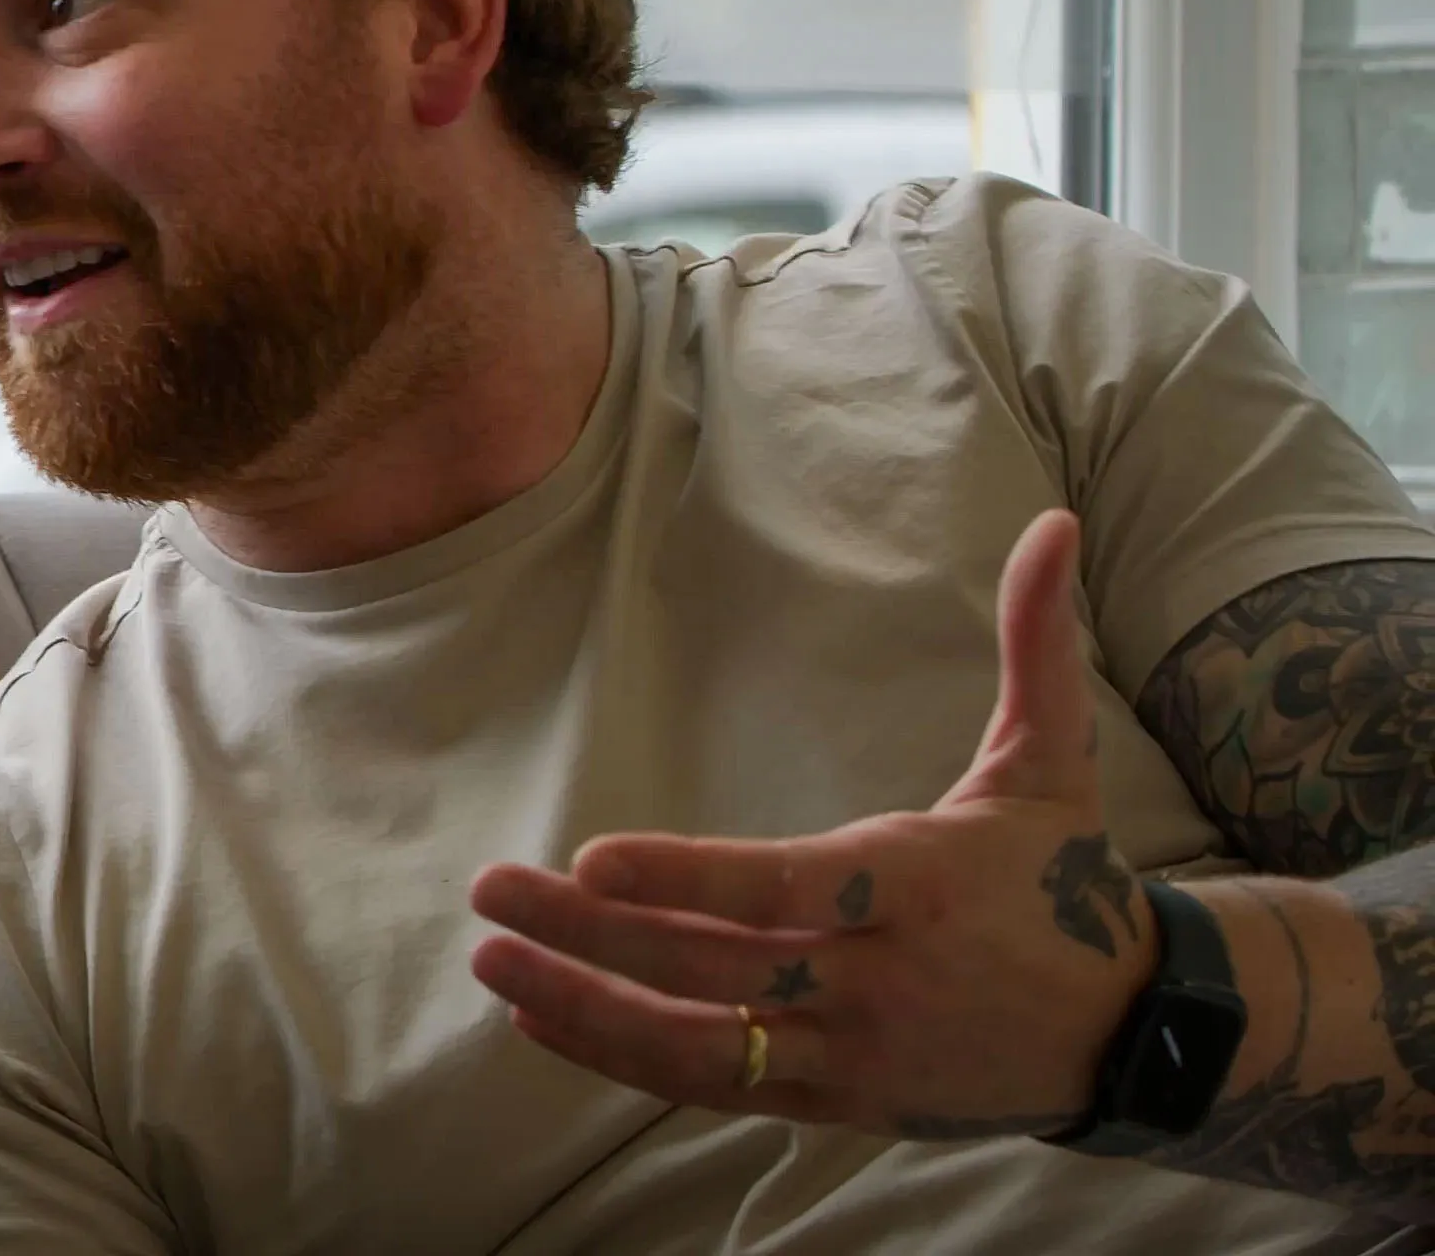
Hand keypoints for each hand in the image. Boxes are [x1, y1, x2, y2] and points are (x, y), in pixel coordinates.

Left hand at [465, 508, 1158, 1138]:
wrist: (1135, 1036)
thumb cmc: (1068, 881)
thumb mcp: (1053, 762)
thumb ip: (1035, 644)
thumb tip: (1053, 522)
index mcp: (916, 887)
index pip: (781, 887)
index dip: (685, 879)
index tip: (588, 858)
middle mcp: (876, 979)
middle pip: (712, 968)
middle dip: (589, 937)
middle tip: (489, 893)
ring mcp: (852, 1051)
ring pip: (700, 1047)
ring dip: (584, 1009)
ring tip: (491, 965)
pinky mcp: (836, 1103)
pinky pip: (716, 1087)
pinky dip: (625, 1058)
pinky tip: (542, 1023)